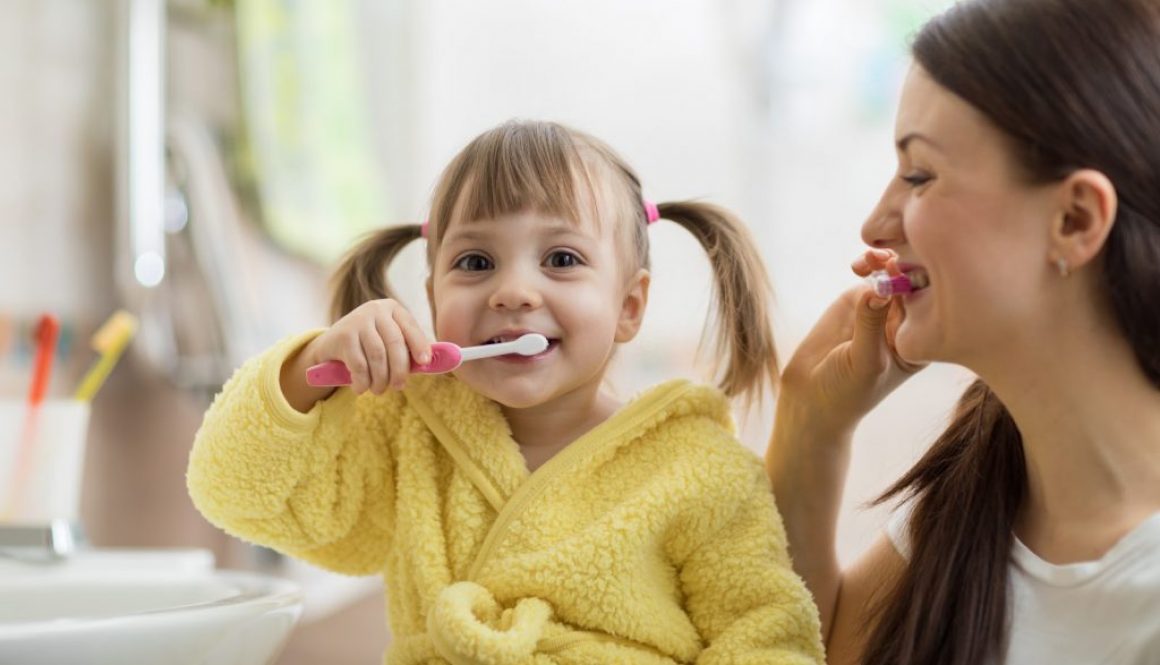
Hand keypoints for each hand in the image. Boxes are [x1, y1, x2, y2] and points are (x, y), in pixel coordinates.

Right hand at [300, 299, 432, 394]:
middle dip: (399, 370)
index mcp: (392, 308)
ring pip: (378, 356)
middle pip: (395, 343)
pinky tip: (361, 388)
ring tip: (379, 390)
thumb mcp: (388, 342)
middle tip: (399, 387)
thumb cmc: (368, 346)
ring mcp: (357, 321)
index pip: (410, 327)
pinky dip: (363, 381)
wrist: (330, 346)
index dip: (419, 345)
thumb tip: (433, 363)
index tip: (425, 363)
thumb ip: (408, 349)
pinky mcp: (343, 336)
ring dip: (381, 379)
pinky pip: (359, 365)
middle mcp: (374, 309)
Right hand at [778, 249, 925, 436]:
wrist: (812, 397)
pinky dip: (867, 264)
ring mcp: (882, 309)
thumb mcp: (865, 361)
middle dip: (904, 267)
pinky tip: (859, 264)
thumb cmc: (848, 392)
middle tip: (888, 260)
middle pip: (914, 285)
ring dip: (884, 261)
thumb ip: (871, 325)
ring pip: (891, 275)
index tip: (906, 275)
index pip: (929, 307)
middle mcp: (905, 322)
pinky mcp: (856, 301)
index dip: (922, 286)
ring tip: (872, 258)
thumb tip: (879, 287)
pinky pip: (869, 274)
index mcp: (918, 342)